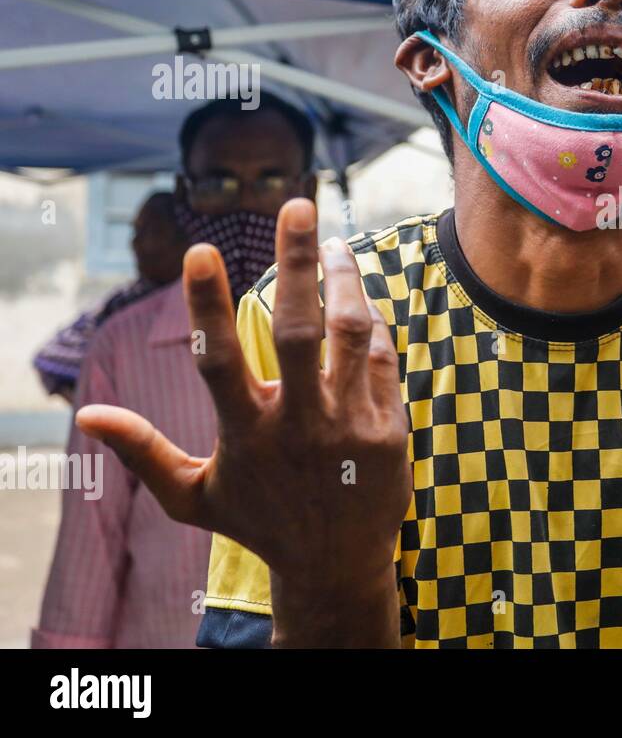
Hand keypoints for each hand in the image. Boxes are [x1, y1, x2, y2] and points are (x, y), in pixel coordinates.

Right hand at [76, 200, 410, 610]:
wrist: (337, 564)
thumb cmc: (259, 521)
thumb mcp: (193, 496)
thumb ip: (144, 453)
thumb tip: (86, 417)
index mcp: (245, 434)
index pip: (218, 358)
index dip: (206, 304)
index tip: (198, 251)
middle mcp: (299, 425)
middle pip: (298, 328)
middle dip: (296, 260)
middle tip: (296, 204)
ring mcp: (349, 425)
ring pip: (352, 333)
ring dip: (346, 279)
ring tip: (335, 243)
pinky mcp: (389, 429)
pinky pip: (383, 359)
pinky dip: (373, 325)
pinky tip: (359, 303)